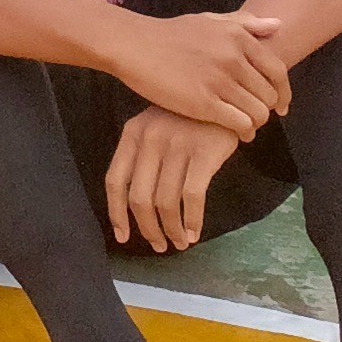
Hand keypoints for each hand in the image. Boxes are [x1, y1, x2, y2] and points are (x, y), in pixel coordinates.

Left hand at [106, 106, 240, 253]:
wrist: (226, 96)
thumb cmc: (188, 117)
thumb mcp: (156, 127)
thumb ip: (143, 156)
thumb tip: (136, 205)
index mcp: (132, 134)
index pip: (115, 181)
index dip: (116, 213)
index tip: (122, 236)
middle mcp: (150, 140)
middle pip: (139, 198)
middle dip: (148, 228)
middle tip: (159, 245)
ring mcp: (177, 146)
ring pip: (165, 202)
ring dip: (171, 229)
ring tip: (180, 242)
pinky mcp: (205, 153)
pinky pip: (192, 196)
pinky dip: (192, 220)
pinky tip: (194, 232)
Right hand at [112, 7, 290, 132]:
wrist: (132, 45)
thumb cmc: (169, 34)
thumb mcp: (208, 19)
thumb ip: (244, 22)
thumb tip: (278, 24)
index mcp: (237, 37)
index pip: (278, 71)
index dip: (283, 92)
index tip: (279, 105)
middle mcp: (233, 58)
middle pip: (269, 95)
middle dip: (265, 109)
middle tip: (252, 114)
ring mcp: (218, 81)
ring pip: (257, 113)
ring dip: (254, 123)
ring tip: (244, 125)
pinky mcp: (203, 103)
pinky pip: (240, 124)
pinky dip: (243, 132)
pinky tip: (236, 133)